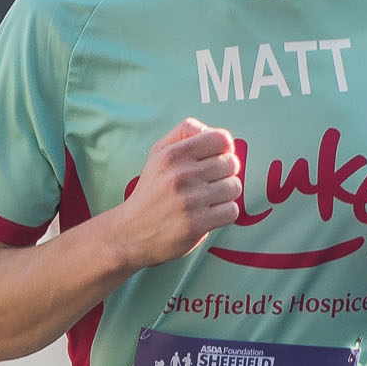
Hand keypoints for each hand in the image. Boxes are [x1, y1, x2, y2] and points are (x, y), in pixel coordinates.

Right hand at [113, 120, 242, 268]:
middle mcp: (181, 175)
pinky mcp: (197, 224)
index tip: (215, 159)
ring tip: (206, 199)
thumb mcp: (159, 154)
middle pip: (231, 163)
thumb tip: (218, 134)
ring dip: (225, 195)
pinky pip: (232, 211)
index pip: (222, 139)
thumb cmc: (152, 190)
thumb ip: (186, 133)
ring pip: (234, 187)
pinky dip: (224, 214)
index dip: (225, 149)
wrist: (132, 232)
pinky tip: (207, 214)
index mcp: (173, 154)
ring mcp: (190, 200)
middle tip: (208, 183)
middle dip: (225, 173)